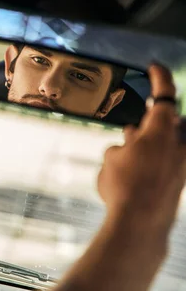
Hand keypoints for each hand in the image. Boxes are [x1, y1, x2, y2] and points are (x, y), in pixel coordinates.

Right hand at [98, 64, 185, 233]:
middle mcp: (179, 145)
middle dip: (156, 120)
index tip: (154, 67)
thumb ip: (122, 144)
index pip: (165, 94)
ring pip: (168, 143)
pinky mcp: (179, 182)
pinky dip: (153, 160)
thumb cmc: (124, 186)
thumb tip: (131, 140)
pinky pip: (167, 162)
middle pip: (171, 122)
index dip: (159, 78)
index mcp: (161, 131)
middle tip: (139, 121)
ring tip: (129, 147)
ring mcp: (182, 165)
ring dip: (152, 142)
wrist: (140, 223)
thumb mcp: (111, 158)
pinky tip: (133, 170)